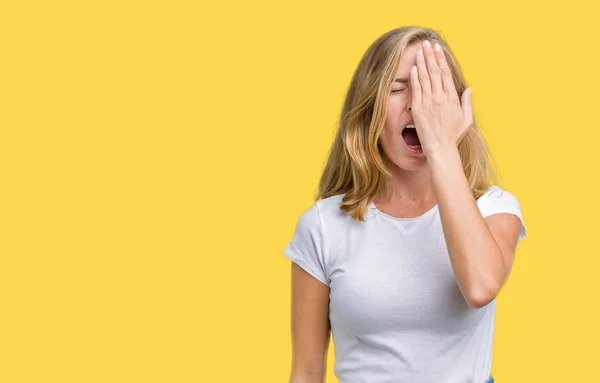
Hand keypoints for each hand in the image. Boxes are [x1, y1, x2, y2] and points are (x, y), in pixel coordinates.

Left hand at [410, 40, 472, 156]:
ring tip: (419, 51)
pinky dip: (415, 77)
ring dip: (422, 62)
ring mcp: (428, 102)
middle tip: (427, 44)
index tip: (438, 49)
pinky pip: (416, 90)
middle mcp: (440, 97)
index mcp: (452, 98)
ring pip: (425, 78)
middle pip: (435, 71)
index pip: (445, 73)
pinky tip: (414, 67)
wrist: (440, 148)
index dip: (441, 59)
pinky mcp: (417, 109)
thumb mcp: (466, 119)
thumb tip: (468, 88)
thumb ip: (467, 102)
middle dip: (430, 56)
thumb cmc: (453, 136)